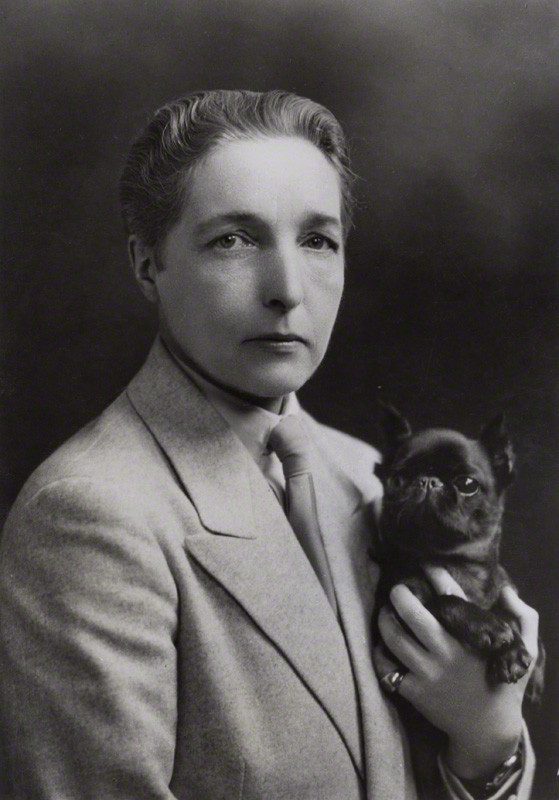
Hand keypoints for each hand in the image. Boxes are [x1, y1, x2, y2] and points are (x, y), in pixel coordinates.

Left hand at [373, 567, 538, 778]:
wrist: (487, 730)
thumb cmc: (505, 685)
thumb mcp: (526, 652)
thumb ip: (524, 618)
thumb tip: (507, 590)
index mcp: (473, 638)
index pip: (452, 597)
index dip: (436, 575)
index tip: (428, 566)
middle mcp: (448, 653)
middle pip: (413, 615)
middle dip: (400, 595)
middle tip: (397, 589)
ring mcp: (429, 673)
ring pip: (395, 638)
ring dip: (385, 619)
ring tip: (385, 612)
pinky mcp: (415, 691)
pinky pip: (387, 666)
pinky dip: (379, 652)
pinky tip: (381, 643)